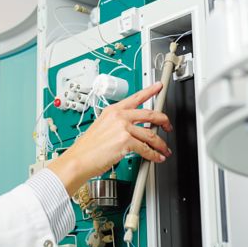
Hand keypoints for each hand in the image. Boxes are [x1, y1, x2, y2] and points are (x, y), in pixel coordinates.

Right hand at [47, 82, 172, 195]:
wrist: (79, 160)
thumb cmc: (88, 148)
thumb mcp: (102, 128)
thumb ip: (119, 125)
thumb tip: (136, 130)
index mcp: (113, 110)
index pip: (136, 97)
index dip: (150, 91)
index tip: (158, 86)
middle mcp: (119, 116)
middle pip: (150, 114)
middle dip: (164, 121)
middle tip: (168, 126)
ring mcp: (122, 127)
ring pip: (151, 135)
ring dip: (161, 144)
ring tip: (164, 150)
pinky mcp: (125, 141)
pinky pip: (146, 149)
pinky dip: (153, 155)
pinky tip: (155, 158)